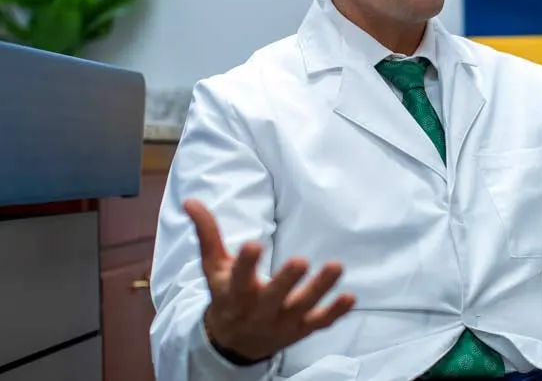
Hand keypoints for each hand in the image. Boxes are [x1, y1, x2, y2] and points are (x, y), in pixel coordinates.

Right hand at [185, 199, 355, 361]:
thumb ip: (207, 234)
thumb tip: (191, 200)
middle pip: (272, 298)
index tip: (253, 245)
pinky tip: (350, 297)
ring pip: (302, 308)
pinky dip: (335, 312)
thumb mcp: (213, 267)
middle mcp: (257, 311)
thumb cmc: (226, 295)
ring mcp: (281, 323)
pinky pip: (320, 323)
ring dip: (320, 289)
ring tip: (337, 266)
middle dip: (286, 281)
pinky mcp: (300, 330)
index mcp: (234, 294)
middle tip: (300, 260)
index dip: (245, 264)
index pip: (237, 279)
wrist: (234, 342)